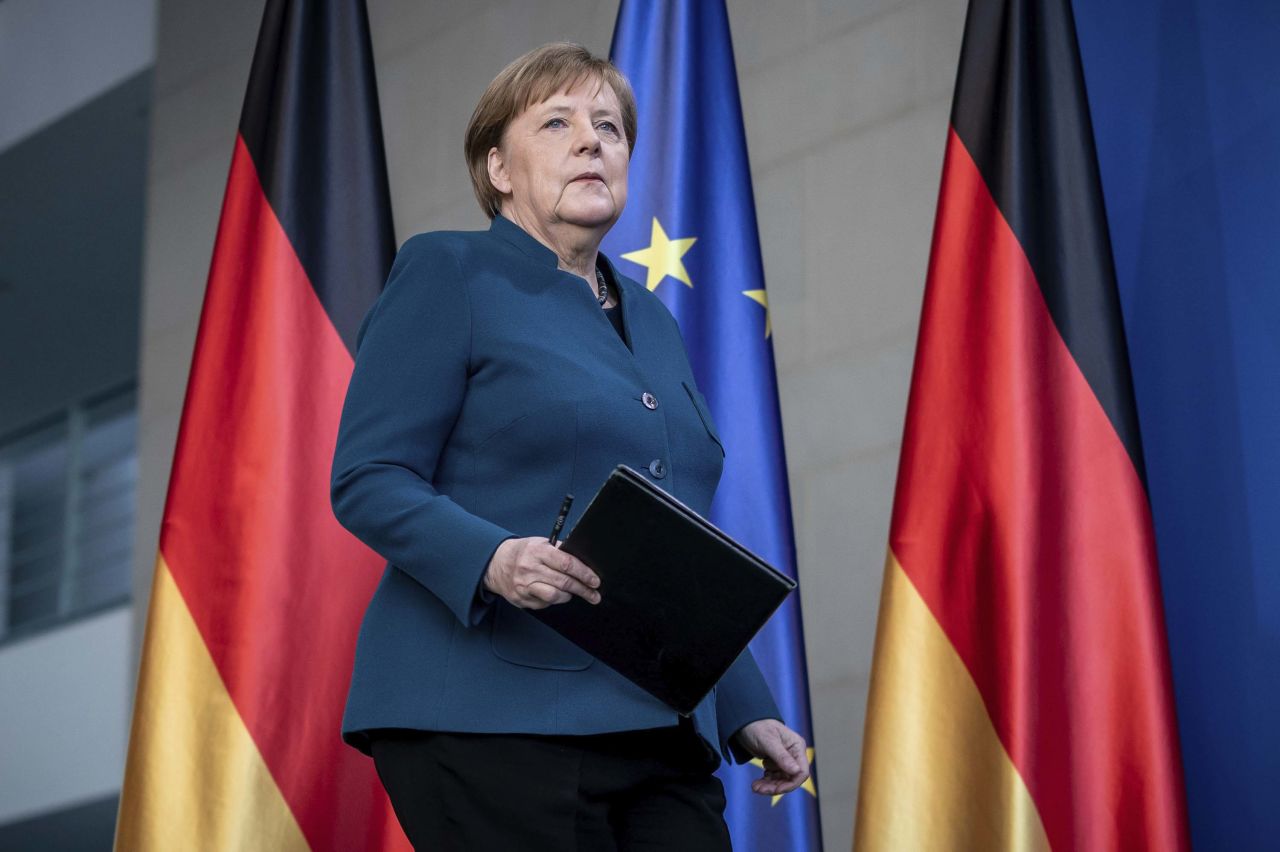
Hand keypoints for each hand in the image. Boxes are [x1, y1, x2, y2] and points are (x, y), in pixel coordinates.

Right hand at [483, 536, 600, 608]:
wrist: (496, 563)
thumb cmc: (524, 552)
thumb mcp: (541, 544)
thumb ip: (560, 550)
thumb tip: (584, 561)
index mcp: (538, 551)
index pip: (566, 563)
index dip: (584, 573)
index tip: (595, 580)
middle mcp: (530, 568)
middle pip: (563, 582)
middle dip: (583, 589)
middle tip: (594, 594)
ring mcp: (524, 585)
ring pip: (554, 596)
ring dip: (568, 596)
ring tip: (572, 593)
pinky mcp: (521, 599)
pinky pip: (544, 604)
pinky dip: (553, 600)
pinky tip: (553, 593)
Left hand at [736, 719, 809, 796]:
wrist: (744, 721)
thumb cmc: (757, 726)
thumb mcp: (768, 741)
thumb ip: (782, 756)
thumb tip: (797, 771)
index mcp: (797, 747)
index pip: (802, 771)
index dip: (791, 784)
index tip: (776, 789)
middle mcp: (793, 755)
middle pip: (790, 779)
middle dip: (776, 787)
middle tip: (758, 789)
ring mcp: (785, 760)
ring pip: (781, 781)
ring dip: (769, 787)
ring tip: (755, 787)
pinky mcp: (775, 764)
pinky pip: (774, 778)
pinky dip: (766, 783)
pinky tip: (756, 783)